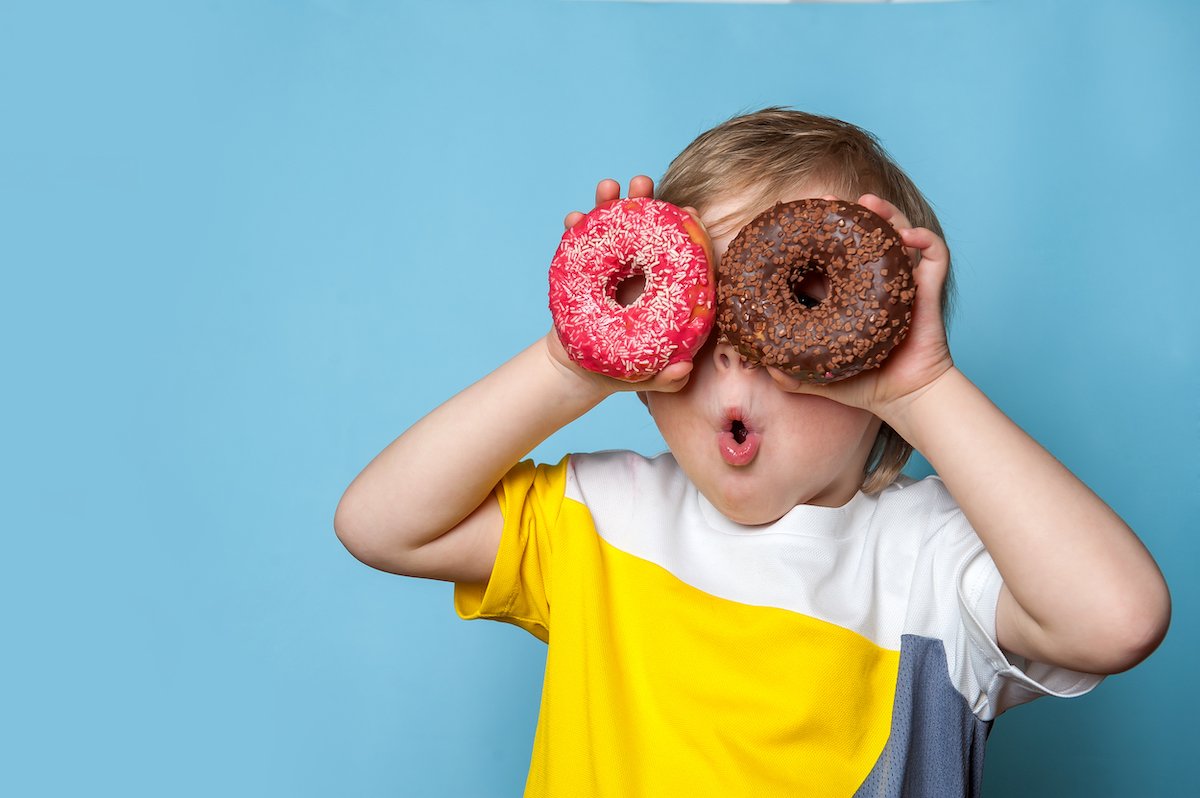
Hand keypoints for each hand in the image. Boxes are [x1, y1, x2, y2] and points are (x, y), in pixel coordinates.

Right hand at [549, 175, 703, 396]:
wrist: (579, 370)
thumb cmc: (621, 371)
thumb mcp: (644, 376)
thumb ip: (665, 378)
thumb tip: (682, 370)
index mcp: (664, 289)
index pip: (680, 254)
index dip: (686, 233)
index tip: (689, 214)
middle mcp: (640, 270)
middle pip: (646, 229)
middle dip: (645, 202)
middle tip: (642, 184)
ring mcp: (613, 266)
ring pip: (613, 228)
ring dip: (610, 203)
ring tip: (608, 187)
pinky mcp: (586, 268)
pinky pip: (581, 243)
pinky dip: (577, 227)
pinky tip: (573, 219)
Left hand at [765, 193, 954, 419]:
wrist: (904, 398)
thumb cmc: (864, 385)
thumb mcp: (819, 377)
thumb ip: (791, 374)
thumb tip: (763, 366)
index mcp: (846, 294)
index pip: (829, 255)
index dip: (816, 235)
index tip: (800, 219)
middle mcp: (873, 281)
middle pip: (863, 234)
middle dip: (848, 213)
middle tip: (828, 200)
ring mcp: (902, 281)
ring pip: (897, 234)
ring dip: (885, 214)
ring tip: (869, 203)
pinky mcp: (928, 289)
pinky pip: (934, 256)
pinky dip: (925, 240)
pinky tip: (908, 236)